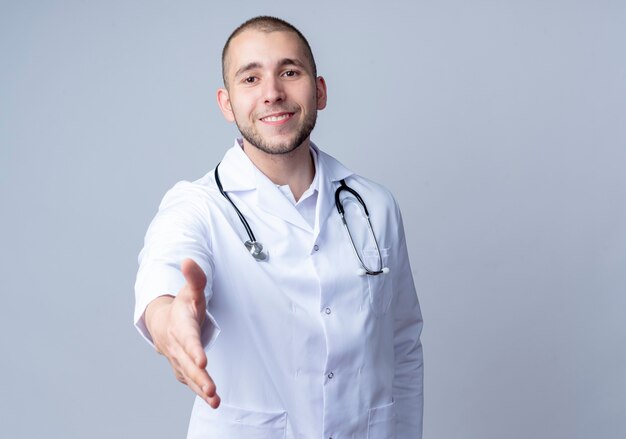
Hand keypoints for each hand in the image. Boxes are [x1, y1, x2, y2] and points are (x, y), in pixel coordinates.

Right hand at [145, 258, 219, 407]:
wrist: (162, 322)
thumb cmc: (182, 306)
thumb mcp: (190, 290)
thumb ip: (195, 277)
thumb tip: (189, 260)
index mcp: (180, 326)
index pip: (188, 339)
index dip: (194, 351)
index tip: (203, 362)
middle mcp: (177, 346)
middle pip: (188, 363)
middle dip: (199, 378)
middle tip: (211, 390)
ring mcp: (178, 359)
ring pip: (189, 377)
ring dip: (201, 389)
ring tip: (215, 401)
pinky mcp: (182, 368)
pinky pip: (191, 382)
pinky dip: (200, 392)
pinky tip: (213, 401)